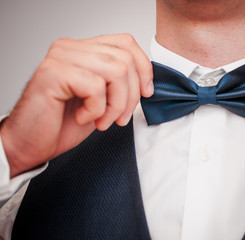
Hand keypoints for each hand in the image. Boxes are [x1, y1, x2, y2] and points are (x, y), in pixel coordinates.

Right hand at [0, 34, 152, 176]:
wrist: (31, 144)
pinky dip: (97, 110)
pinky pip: (96, 87)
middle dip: (131, 96)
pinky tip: (83, 117)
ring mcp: (61, 57)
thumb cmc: (64, 123)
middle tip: (120, 118)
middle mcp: (71, 47)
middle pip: (125, 59)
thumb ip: (120, 83)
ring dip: (116, 105)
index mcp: (84, 50)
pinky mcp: (53, 72)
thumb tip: (147, 82)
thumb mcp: (102, 99)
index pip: (125, 43)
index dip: (144, 68)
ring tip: (103, 121)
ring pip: (116, 71)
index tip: (146, 93)